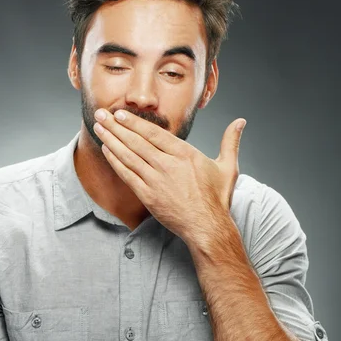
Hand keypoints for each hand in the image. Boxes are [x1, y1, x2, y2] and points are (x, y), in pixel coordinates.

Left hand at [93, 108, 245, 243]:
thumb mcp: (228, 167)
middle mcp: (169, 165)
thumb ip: (230, 142)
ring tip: (99, 127)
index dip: (135, 122)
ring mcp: (156, 181)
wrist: (207, 227)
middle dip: (116, 126)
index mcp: (185, 155)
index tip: (120, 112)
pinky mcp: (148, 196)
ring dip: (112, 140)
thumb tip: (241, 122)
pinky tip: (107, 150)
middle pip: (137, 141)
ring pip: (129, 156)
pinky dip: (116, 161)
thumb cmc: (217, 199)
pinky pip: (127, 175)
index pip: (155, 133)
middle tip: (101, 114)